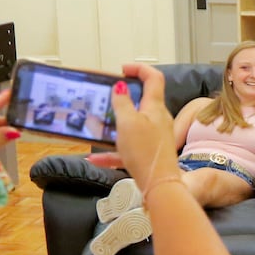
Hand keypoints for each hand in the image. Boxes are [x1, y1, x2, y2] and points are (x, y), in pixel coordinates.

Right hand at [109, 64, 179, 191]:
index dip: (139, 69)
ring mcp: (155, 137)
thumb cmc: (144, 152)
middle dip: (125, 98)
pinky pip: (129, 148)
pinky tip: (95, 158)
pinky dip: (113, 151)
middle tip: (108, 97)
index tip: (122, 70)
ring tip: (98, 126)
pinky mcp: (149, 153)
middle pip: (143, 101)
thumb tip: (120, 86)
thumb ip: (122, 102)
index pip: (153, 78)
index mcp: (155, 107)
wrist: (159, 185)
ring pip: (133, 125)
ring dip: (116, 124)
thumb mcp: (128, 122)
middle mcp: (158, 120)